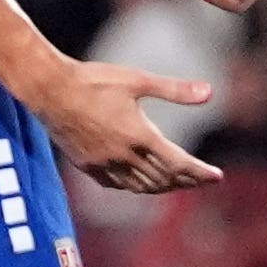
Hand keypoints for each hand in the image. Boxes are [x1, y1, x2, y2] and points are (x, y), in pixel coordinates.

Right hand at [33, 59, 222, 193]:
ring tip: (177, 183)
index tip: (216, 178)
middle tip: (203, 180)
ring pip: (140, 186)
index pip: (179, 163)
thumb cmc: (94, 80)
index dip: (200, 173)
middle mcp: (123, 156)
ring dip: (162, 187)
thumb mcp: (138, 80)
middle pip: (163, 179)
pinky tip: (139, 182)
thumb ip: (175, 90)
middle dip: (187, 181)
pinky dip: (133, 186)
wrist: (50, 89)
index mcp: (139, 136)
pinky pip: (115, 184)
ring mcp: (103, 163)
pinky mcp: (87, 165)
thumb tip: (210, 93)